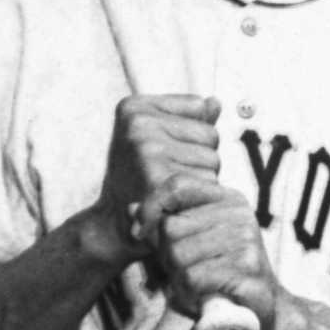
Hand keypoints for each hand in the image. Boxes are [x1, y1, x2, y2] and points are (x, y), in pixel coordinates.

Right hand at [93, 95, 222, 258]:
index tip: (163, 152)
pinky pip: (209, 183)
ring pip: (214, 161)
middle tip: (168, 176)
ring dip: (203, 179)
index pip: (200, 106)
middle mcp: (138, 125)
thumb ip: (188, 119)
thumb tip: (215, 102)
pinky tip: (180, 204)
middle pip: (211, 135)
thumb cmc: (139, 179)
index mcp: (134, 108)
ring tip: (172, 190)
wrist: (114, 226)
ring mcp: (147, 151)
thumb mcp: (154, 139)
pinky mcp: (159, 181)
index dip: (193, 134)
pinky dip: (203, 198)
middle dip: (201, 158)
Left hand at [152, 174, 280, 329]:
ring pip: (179, 255)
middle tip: (183, 271)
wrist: (261, 311)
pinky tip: (205, 296)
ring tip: (196, 285)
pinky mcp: (248, 268)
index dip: (150, 206)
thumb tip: (130, 209)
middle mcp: (239, 214)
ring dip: (178, 278)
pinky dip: (190, 293)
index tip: (139, 233)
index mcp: (227, 199)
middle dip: (166, 255)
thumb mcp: (188, 245)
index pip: (178, 185)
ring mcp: (246, 239)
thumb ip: (162, 226)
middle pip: (171, 227)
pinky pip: (194, 278)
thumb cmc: (218, 276)